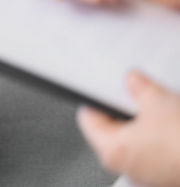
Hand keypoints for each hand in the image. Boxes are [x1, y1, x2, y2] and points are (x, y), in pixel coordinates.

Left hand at [77, 72, 179, 186]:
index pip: (88, 118)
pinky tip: (174, 126)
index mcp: (112, 150)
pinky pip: (158, 154)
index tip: (102, 87)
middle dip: (125, 111)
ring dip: (147, 125)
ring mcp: (150, 177)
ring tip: (160, 109)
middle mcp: (127, 168)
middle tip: (136, 94)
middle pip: (113, 131)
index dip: (95, 98)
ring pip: (138, 143)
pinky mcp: (169, 178)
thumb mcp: (158, 101)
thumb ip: (138, 87)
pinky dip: (163, 139)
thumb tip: (133, 81)